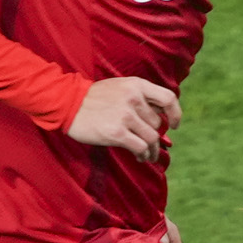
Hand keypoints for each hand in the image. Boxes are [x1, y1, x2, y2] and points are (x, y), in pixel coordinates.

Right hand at [67, 76, 181, 159]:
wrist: (67, 103)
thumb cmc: (94, 98)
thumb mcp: (120, 87)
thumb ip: (140, 96)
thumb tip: (161, 115)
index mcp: (137, 85)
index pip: (168, 98)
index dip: (175, 113)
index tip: (175, 125)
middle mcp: (134, 98)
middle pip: (157, 123)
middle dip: (155, 136)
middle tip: (150, 146)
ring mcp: (125, 116)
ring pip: (152, 138)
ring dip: (152, 150)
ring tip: (147, 156)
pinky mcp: (116, 133)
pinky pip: (140, 147)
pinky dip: (144, 155)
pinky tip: (140, 158)